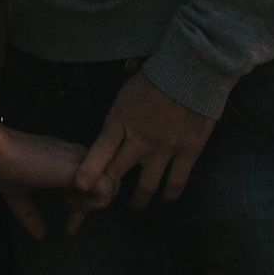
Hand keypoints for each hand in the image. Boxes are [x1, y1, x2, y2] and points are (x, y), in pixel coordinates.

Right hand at [0, 129, 99, 240]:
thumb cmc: (3, 166)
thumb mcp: (18, 195)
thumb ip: (30, 214)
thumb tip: (39, 235)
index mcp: (65, 160)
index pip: (91, 182)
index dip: (83, 205)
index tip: (69, 225)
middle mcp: (77, 157)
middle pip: (107, 183)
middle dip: (92, 205)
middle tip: (71, 219)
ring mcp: (81, 160)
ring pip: (112, 185)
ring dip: (93, 204)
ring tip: (70, 205)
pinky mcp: (81, 168)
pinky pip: (108, 189)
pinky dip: (95, 202)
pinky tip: (71, 202)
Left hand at [70, 72, 214, 228]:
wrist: (193, 70)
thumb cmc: (158, 78)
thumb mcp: (127, 92)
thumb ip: (118, 116)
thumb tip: (110, 132)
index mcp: (122, 118)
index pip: (102, 148)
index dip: (90, 169)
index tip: (80, 186)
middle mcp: (141, 137)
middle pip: (119, 171)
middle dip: (110, 187)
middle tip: (106, 197)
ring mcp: (165, 147)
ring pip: (147, 185)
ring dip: (139, 199)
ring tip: (135, 204)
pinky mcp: (188, 151)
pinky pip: (176, 182)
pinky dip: (169, 194)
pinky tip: (165, 198)